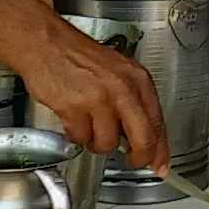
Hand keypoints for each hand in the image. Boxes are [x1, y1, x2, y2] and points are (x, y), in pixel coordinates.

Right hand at [20, 20, 168, 173]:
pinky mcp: (74, 107)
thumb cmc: (81, 58)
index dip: (161, 149)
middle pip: (143, 138)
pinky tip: (74, 119)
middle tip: (134, 161)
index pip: (158, 121)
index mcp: (138, 79)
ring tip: (90, 125)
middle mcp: (123, 89)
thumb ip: (133, 102)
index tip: (161, 164)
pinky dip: (76, 135)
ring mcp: (99, 99)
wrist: (48, 44)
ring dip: (97, 142)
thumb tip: (144, 136)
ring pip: (108, 143)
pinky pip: (81, 138)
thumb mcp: (119, 72)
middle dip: (139, 157)